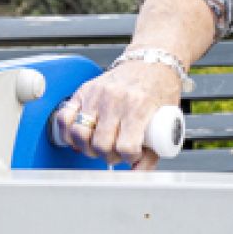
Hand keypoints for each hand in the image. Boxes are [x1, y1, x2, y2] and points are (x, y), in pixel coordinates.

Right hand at [54, 61, 182, 169]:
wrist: (151, 61)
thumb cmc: (160, 88)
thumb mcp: (168, 118)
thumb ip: (154, 150)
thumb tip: (138, 173)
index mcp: (139, 107)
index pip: (125, 146)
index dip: (129, 157)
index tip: (132, 155)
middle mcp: (116, 100)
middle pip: (101, 144)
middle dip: (108, 156)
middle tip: (116, 152)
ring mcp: (97, 95)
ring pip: (80, 134)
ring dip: (87, 147)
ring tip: (99, 145)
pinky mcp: (84, 91)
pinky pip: (64, 117)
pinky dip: (68, 133)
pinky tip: (80, 137)